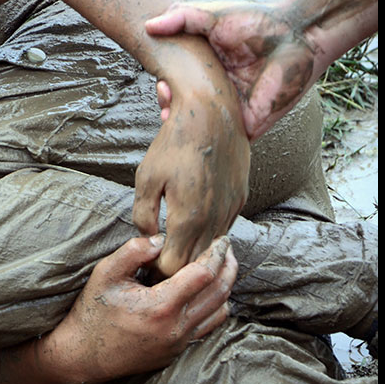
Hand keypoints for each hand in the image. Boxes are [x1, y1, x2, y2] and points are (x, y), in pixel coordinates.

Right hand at [55, 234, 236, 383]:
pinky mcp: (177, 351)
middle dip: (228, 266)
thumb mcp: (105, 274)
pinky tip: (206, 293)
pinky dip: (215, 307)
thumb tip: (162, 240)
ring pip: (220, 311)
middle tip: (226, 248)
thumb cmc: (92, 313)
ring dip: (225, 287)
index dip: (216, 253)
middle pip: (220, 292)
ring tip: (220, 268)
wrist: (83, 355)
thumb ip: (133, 251)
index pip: (204, 274)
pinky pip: (208, 326)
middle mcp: (176, 327)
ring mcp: (179, 342)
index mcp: (161, 306)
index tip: (220, 239)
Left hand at [133, 62, 249, 277]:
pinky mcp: (240, 200)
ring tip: (173, 246)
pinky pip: (224, 230)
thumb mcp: (146, 178)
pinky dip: (208, 236)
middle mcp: (214, 219)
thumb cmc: (173, 143)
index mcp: (188, 218)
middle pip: (195, 265)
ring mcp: (231, 210)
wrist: (212, 113)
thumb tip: (149, 238)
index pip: (174, 268)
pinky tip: (193, 228)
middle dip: (175, 267)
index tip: (145, 266)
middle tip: (155, 262)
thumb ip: (144, 216)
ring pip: (212, 250)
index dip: (157, 271)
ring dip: (194, 253)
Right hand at [146, 0, 315, 139]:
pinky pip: (218, 140)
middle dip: (168, 106)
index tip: (161, 82)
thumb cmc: (258, 22)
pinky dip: (203, 139)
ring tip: (173, 112)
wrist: (298, 36)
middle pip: (182, 109)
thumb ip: (181, 18)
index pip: (176, 86)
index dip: (164, 88)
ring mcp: (229, 111)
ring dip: (181, 124)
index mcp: (207, 71)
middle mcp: (216, 93)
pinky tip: (193, 129)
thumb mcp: (213, 16)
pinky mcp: (245, 126)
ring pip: (196, 128)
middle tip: (166, 94)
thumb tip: (148, 26)